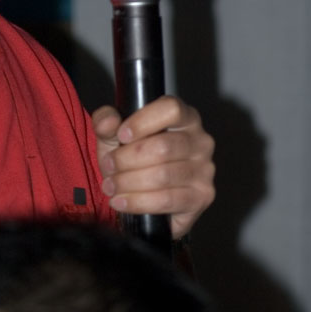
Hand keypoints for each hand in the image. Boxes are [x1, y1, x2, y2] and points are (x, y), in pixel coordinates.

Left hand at [92, 96, 214, 239]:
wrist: (142, 192)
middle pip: (163, 146)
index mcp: (185, 116)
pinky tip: (121, 202)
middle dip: (127, 159)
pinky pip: (167, 200)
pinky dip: (138, 202)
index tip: (121, 135)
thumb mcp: (114, 134)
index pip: (171, 109)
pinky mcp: (202, 197)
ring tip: (110, 186)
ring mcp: (204, 170)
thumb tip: (108, 122)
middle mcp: (201, 141)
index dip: (143, 121)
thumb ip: (106, 121)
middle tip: (108, 166)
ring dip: (128, 182)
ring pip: (163, 175)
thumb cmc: (132, 156)